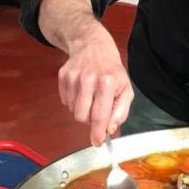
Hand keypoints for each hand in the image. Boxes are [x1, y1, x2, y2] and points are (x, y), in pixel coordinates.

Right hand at [38, 0, 133, 146]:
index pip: (100, 115)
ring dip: (82, 109)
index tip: (96, 142)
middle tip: (97, 110)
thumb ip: (121, 111)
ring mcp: (73, 77)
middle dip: (89, 120)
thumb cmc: (112, 70)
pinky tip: (82, 90)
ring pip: (72, 110)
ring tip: (91, 96)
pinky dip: (73, 101)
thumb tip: (109, 129)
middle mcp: (88, 79)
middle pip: (82, 117)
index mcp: (107, 83)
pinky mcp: (63, 76)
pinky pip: (65, 102)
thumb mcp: (125, 89)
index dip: (97, 132)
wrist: (93, 45)